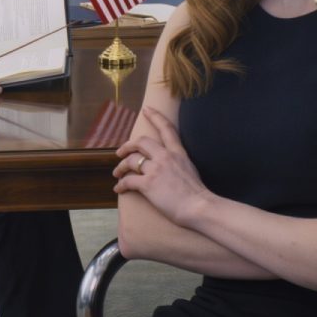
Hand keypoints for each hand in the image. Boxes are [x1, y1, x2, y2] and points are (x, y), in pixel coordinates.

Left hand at [113, 107, 208, 225]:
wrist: (199, 207)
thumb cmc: (198, 194)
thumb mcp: (190, 169)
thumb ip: (179, 163)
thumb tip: (170, 166)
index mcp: (178, 153)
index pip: (166, 129)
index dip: (155, 116)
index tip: (146, 109)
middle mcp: (165, 157)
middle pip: (141, 141)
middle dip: (128, 145)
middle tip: (120, 152)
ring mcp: (156, 169)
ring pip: (131, 161)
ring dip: (120, 166)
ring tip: (117, 173)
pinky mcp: (148, 184)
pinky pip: (128, 180)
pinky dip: (121, 184)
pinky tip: (119, 189)